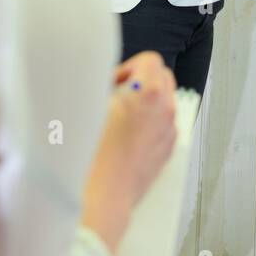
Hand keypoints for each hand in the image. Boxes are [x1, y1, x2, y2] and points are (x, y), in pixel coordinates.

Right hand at [80, 51, 177, 254]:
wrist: (101, 195)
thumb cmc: (90, 153)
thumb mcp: (87, 104)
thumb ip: (101, 83)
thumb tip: (107, 80)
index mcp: (148, 92)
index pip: (150, 60)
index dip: (128, 67)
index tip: (113, 82)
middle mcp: (165, 109)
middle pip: (163, 77)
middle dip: (141, 81)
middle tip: (116, 96)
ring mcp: (168, 131)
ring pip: (164, 102)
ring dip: (146, 103)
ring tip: (119, 118)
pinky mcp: (167, 151)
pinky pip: (163, 125)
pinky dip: (150, 124)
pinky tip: (126, 137)